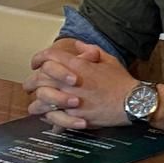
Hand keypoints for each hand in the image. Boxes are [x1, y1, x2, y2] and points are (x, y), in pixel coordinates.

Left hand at [22, 43, 137, 130]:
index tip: (36, 63)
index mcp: (78, 66)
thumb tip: (77, 46)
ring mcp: (70, 100)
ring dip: (36, 101)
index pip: (49, 57)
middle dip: (31, 81)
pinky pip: (51, 116)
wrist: (134, 102)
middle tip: (30, 85)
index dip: (39, 58)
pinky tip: (48, 115)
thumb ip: (90, 51)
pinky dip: (47, 116)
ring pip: (40, 99)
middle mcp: (70, 82)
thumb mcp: (109, 59)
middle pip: (38, 78)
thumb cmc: (122, 82)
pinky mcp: (73, 116)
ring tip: (36, 103)